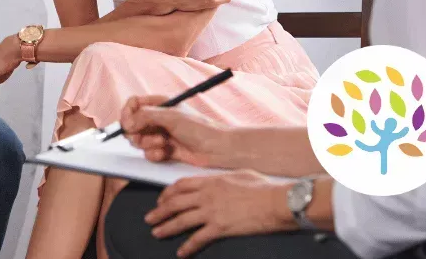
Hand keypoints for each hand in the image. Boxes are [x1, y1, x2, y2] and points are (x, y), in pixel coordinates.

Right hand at [119, 95, 234, 168]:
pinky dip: (154, 154)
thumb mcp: (171, 117)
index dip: (128, 114)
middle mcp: (157, 119)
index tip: (129, 124)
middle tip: (149, 136)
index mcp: (159, 105)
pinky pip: (148, 154)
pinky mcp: (163, 151)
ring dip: (148, 144)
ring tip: (163, 144)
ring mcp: (159, 135)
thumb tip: (126, 124)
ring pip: (138, 141)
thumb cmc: (199, 128)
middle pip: (132, 125)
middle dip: (138, 133)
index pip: (133, 104)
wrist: (218, 149)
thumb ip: (146, 116)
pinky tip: (166, 154)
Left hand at [145, 170, 294, 256]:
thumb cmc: (263, 187)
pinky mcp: (220, 228)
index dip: (167, 193)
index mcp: (210, 181)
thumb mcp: (239, 174)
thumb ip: (224, 178)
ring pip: (181, 220)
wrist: (276, 202)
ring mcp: (212, 212)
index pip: (181, 185)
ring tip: (156, 233)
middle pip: (175, 203)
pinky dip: (188, 246)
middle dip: (159, 211)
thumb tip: (220, 180)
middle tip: (149, 218)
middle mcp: (206, 195)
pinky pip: (198, 238)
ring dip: (166, 227)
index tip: (161, 199)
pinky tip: (181, 252)